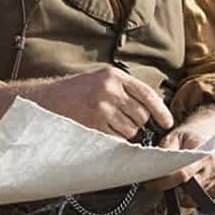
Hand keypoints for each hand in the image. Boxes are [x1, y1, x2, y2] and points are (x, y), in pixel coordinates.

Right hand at [30, 66, 173, 139]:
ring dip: (124, 132)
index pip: (146, 94)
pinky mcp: (93, 124)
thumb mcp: (100, 79)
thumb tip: (150, 108)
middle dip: (137, 123)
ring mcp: (101, 107)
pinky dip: (114, 139)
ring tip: (107, 124)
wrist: (47, 99)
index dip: (161, 110)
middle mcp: (109, 89)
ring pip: (131, 130)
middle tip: (122, 120)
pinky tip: (102, 131)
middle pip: (141, 115)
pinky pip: (116, 139)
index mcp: (113, 76)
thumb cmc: (76, 91)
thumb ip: (123, 89)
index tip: (168, 122)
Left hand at [145, 123, 214, 195]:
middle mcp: (214, 169)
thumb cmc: (189, 138)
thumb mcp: (176, 136)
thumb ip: (167, 149)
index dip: (166, 181)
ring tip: (169, 185)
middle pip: (188, 190)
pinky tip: (181, 188)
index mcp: (204, 154)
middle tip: (158, 185)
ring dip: (178, 196)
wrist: (208, 137)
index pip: (184, 174)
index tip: (151, 184)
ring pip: (192, 199)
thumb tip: (155, 165)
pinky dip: (187, 198)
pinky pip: (197, 202)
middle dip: (171, 190)